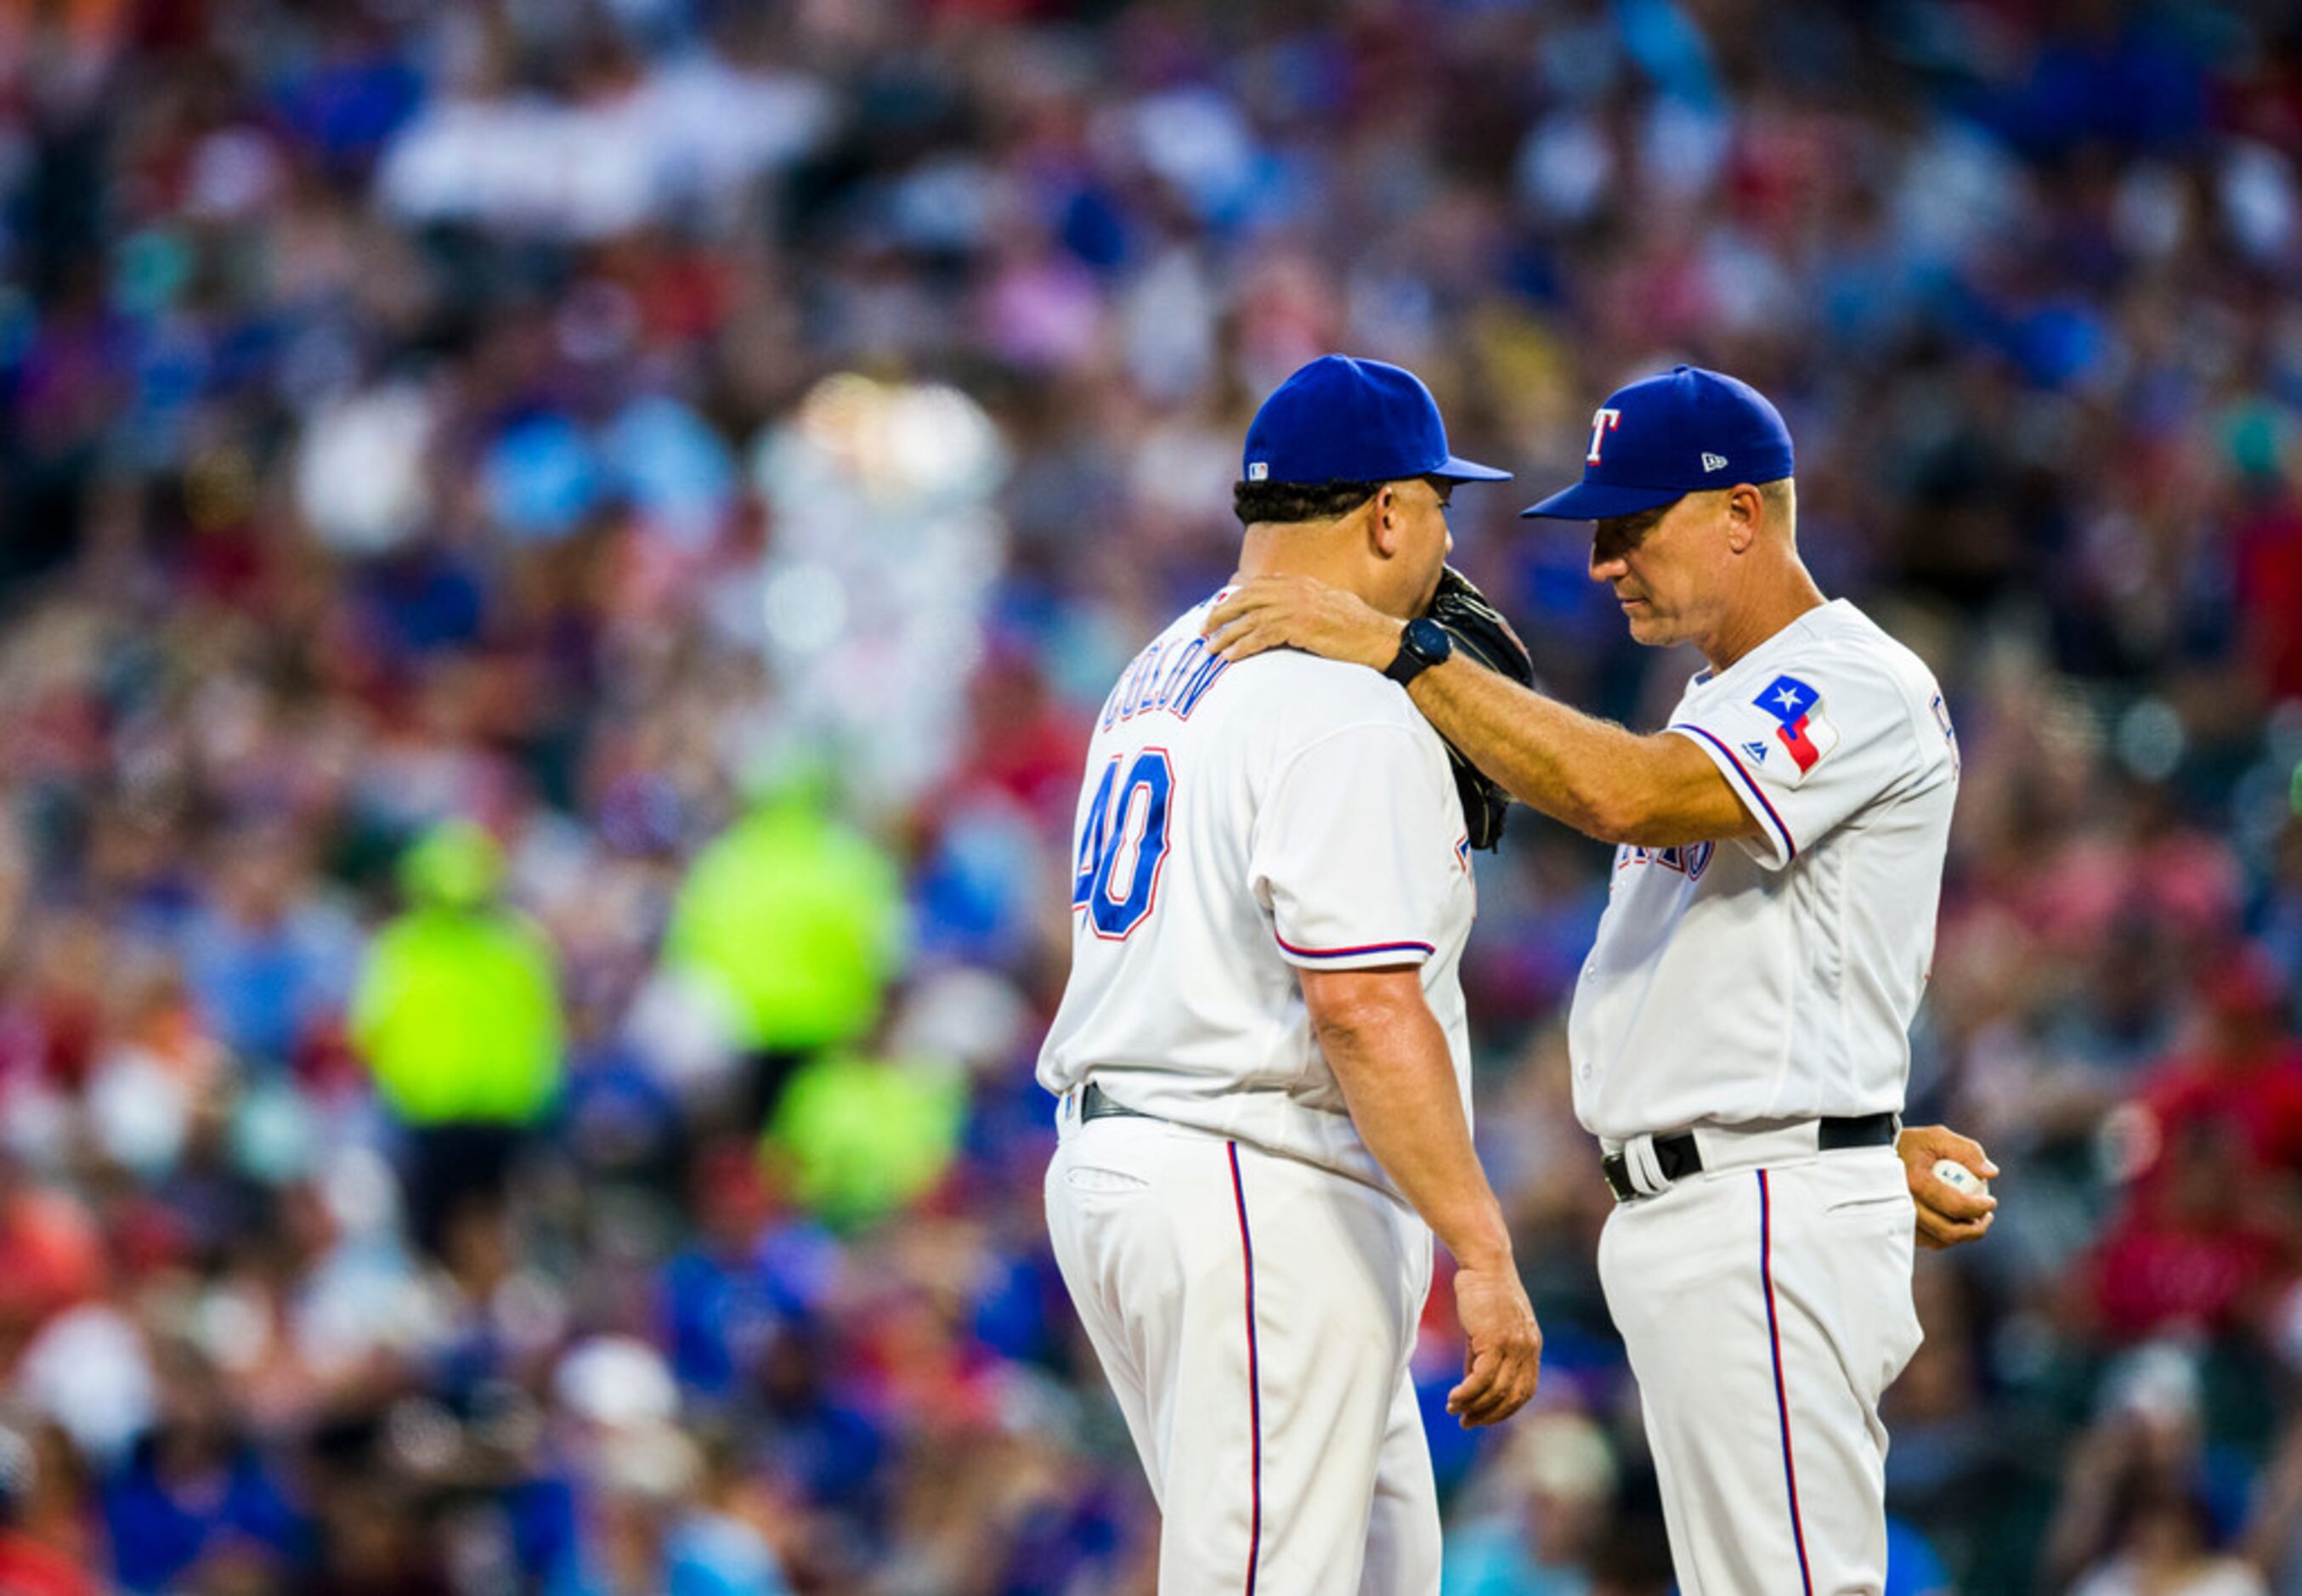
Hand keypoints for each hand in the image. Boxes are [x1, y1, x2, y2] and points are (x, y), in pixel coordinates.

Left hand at [1204, 575, 1402, 668]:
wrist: (1378, 637)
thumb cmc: (1357, 627)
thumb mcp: (1329, 604)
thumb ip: (1304, 600)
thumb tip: (1283, 604)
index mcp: (1300, 583)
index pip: (1257, 585)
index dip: (1235, 597)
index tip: (1219, 610)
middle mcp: (1295, 590)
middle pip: (1246, 597)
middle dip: (1221, 612)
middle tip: (1203, 628)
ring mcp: (1297, 607)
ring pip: (1250, 618)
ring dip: (1226, 633)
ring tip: (1210, 648)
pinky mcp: (1300, 626)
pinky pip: (1262, 635)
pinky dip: (1243, 646)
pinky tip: (1231, 657)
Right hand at [1446, 1261, 1541, 1426]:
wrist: (1484, 1263)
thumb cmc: (1484, 1291)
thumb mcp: (1490, 1327)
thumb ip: (1485, 1355)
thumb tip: (1472, 1383)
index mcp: (1531, 1346)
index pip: (1524, 1390)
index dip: (1505, 1409)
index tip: (1484, 1416)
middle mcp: (1527, 1349)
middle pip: (1513, 1396)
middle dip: (1490, 1415)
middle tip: (1468, 1422)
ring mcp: (1514, 1346)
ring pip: (1496, 1390)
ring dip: (1474, 1406)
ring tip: (1455, 1410)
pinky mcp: (1495, 1340)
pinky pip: (1482, 1378)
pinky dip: (1468, 1393)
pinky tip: (1454, 1398)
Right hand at [1897, 1123, 1998, 1249]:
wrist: (1875, 1155)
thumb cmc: (1910, 1144)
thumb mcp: (1937, 1137)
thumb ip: (1967, 1151)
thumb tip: (1991, 1173)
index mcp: (1915, 1183)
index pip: (1956, 1206)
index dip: (1980, 1208)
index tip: (1992, 1202)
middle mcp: (1904, 1206)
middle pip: (1949, 1231)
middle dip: (1976, 1229)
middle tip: (1987, 1217)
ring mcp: (1899, 1220)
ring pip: (1939, 1240)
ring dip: (1963, 1235)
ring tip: (1975, 1220)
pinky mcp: (1898, 1228)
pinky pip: (1928, 1242)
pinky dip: (1946, 1236)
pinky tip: (1955, 1222)